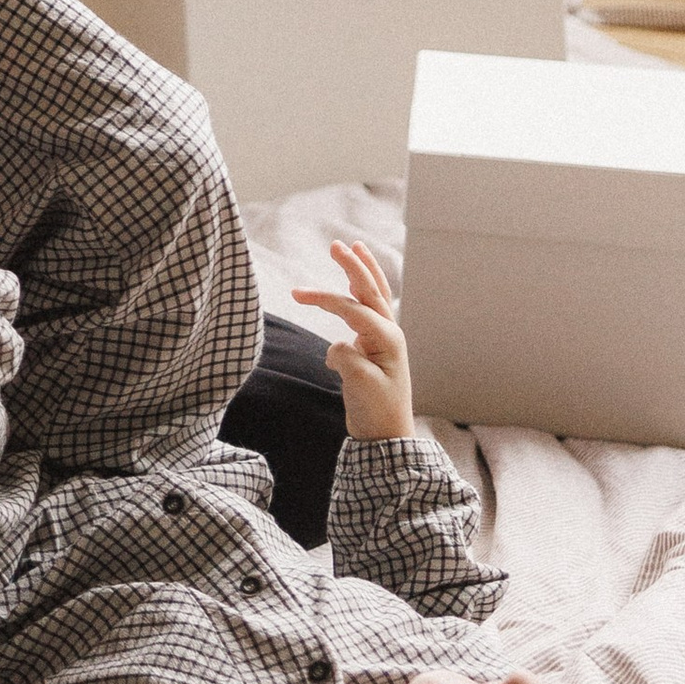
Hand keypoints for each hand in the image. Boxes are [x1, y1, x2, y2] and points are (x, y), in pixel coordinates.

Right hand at [292, 238, 415, 441]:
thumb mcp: (360, 386)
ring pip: (373, 296)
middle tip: (336, 245)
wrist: (386, 438)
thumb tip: (336, 347)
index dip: (325, 299)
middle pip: (371, 290)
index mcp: (388, 339)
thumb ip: (347, 358)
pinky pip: (366, 311)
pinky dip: (358, 293)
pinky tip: (352, 286)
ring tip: (353, 248)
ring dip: (361, 271)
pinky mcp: (374, 348)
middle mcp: (389, 334)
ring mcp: (383, 340)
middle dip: (353, 265)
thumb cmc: (376, 413)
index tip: (296, 295)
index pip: (352, 308)